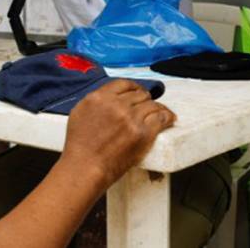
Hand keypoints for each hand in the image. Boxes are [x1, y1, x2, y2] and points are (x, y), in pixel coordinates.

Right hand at [60, 80, 175, 188]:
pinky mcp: (142, 133)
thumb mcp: (79, 112)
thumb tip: (109, 97)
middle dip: (144, 98)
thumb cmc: (79, 145)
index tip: (137, 92)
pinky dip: (168, 116)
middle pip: (139, 94)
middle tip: (147, 105)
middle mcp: (116, 104)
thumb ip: (96, 101)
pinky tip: (170, 118)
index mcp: (99, 97)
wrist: (85, 166)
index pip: (123, 83)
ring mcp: (130, 118)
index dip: (133, 87)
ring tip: (161, 112)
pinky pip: (161, 118)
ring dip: (157, 107)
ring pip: (152, 104)